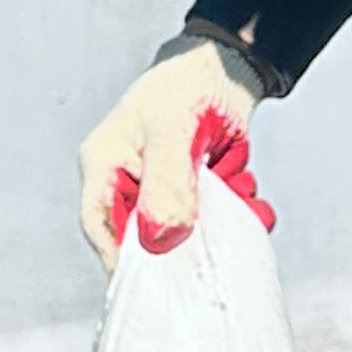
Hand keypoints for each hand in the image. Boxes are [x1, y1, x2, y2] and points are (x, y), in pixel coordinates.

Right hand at [75, 34, 273, 263]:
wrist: (230, 67)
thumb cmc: (189, 88)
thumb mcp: (174, 132)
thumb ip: (167, 184)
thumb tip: (161, 239)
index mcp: (104, 164)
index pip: (101, 224)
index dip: (122, 260)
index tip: (157, 283)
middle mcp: (127, 182)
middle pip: (147, 235)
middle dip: (188, 238)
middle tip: (218, 232)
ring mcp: (162, 189)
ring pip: (187, 231)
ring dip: (219, 220)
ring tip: (240, 187)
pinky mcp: (194, 192)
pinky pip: (214, 220)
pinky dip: (236, 211)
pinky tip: (250, 191)